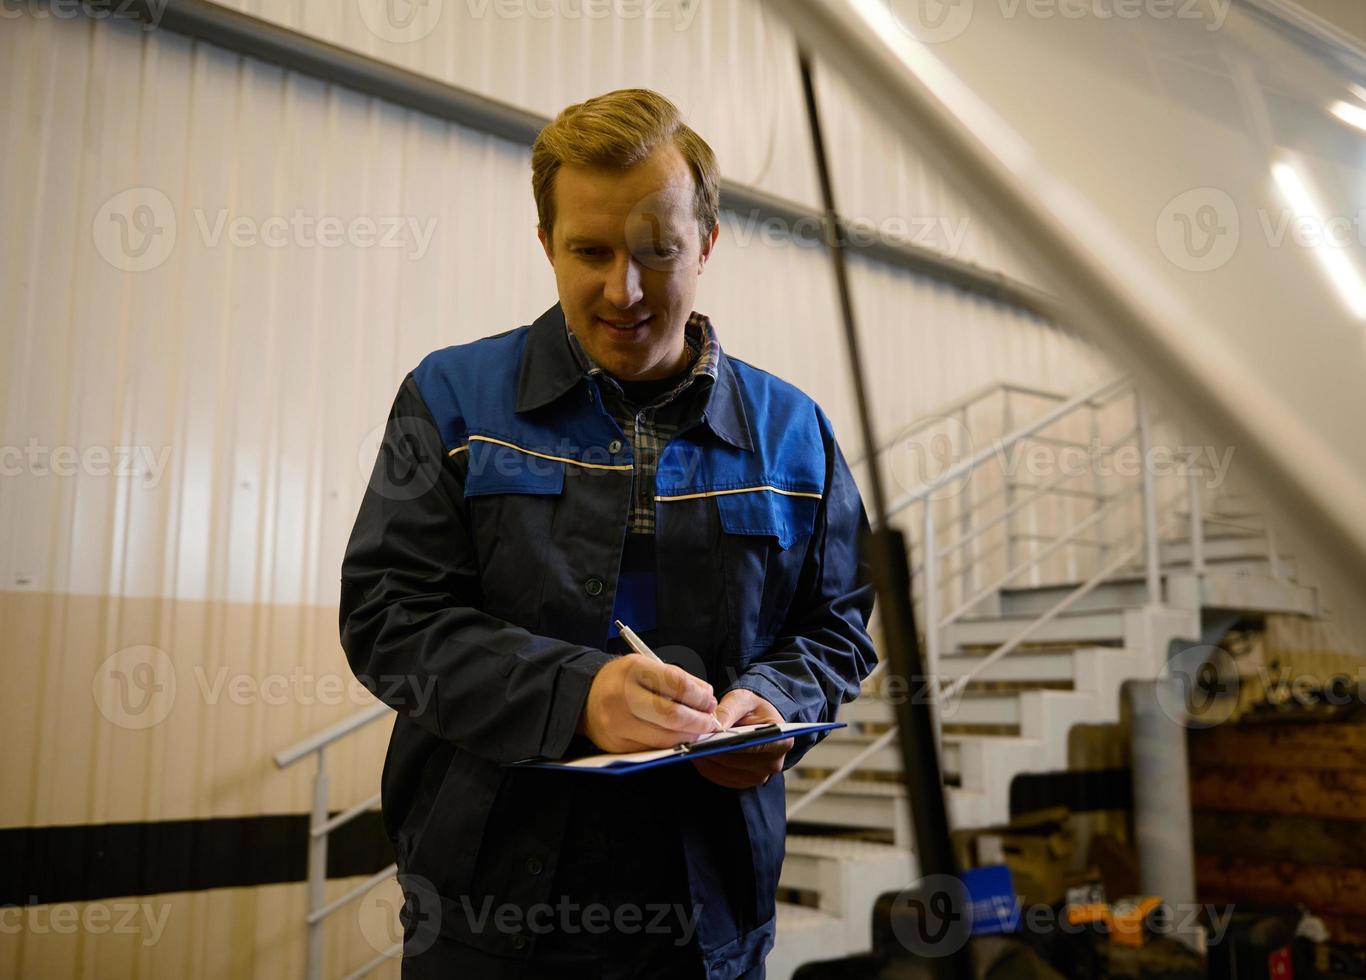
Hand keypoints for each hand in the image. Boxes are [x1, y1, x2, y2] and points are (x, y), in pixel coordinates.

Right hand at [578, 656, 718, 752]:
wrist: (584, 697)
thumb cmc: (623, 680)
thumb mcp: (646, 667)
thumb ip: (677, 679)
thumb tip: (707, 697)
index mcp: (633, 669)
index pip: (676, 683)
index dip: (699, 695)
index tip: (710, 700)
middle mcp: (622, 695)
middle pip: (672, 714)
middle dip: (699, 720)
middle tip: (710, 721)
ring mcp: (617, 723)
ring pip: (665, 737)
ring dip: (689, 735)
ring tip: (698, 730)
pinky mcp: (616, 744)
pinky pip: (653, 748)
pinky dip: (671, 744)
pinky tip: (679, 737)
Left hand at [690, 689, 793, 789]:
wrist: (758, 722)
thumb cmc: (753, 709)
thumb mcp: (743, 699)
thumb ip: (729, 709)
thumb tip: (715, 725)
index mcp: (780, 741)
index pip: (753, 746)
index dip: (729, 742)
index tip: (709, 737)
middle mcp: (773, 763)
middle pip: (735, 761)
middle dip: (711, 749)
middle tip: (692, 739)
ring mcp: (758, 776)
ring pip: (723, 771)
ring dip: (705, 759)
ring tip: (691, 744)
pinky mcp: (743, 783)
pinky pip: (718, 777)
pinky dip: (706, 765)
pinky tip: (696, 752)